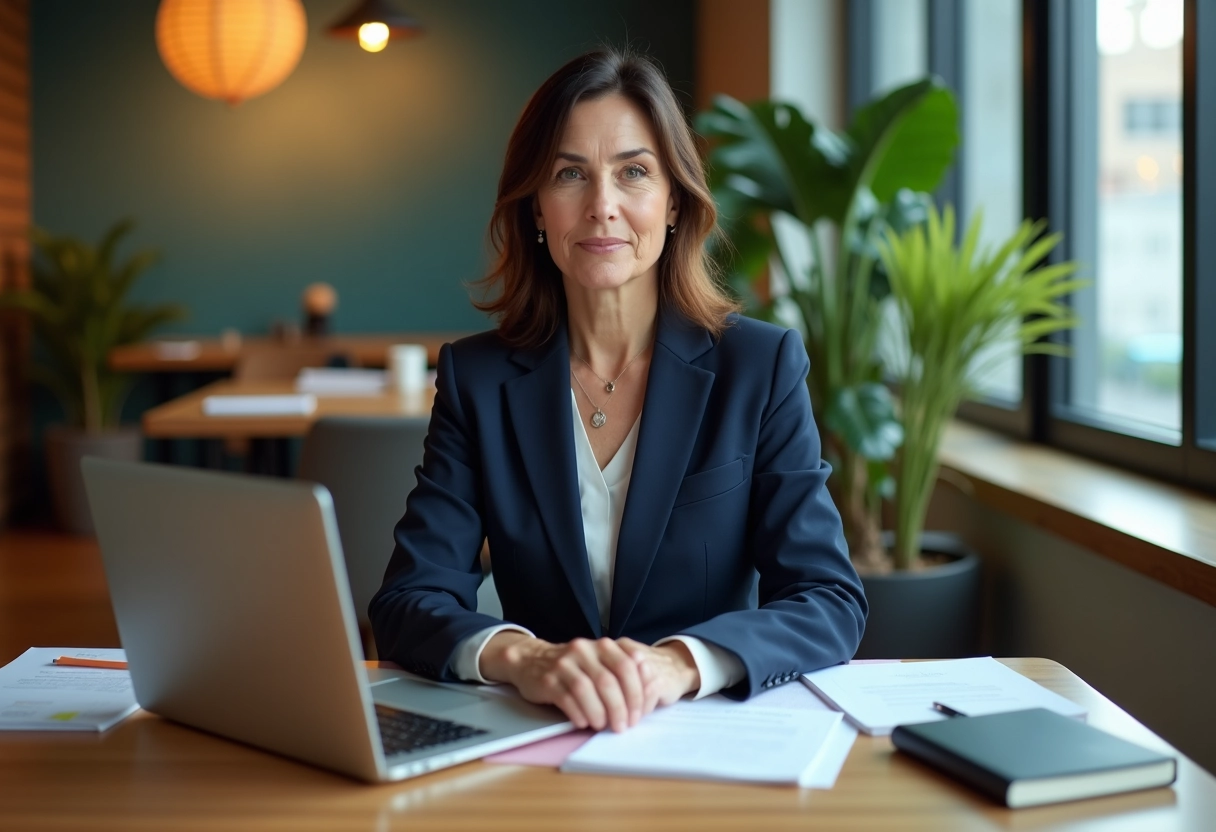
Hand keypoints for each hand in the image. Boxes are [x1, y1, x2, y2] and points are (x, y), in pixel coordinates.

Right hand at [479, 634, 698, 731]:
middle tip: (623, 726)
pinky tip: (584, 722)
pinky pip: (567, 699)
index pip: (628, 666)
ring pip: (587, 690)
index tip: (640, 714)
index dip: (637, 692)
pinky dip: (579, 714)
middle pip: (608, 681)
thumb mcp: (598, 662)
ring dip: (599, 713)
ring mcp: (564, 664)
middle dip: (620, 708)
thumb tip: (647, 696)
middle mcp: (583, 650)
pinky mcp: (547, 679)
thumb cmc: (574, 668)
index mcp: (602, 645)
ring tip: (603, 726)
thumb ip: (621, 672)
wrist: (531, 661)